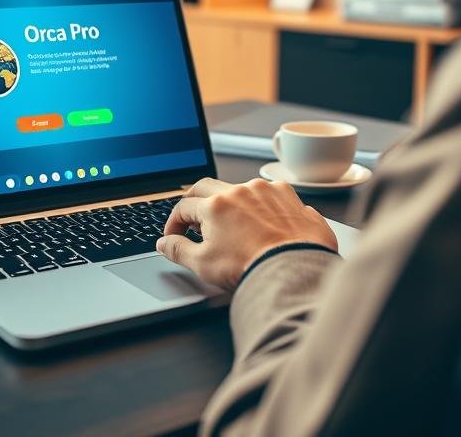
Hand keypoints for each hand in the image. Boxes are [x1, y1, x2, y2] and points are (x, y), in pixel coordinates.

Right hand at [155, 177, 337, 290]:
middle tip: (193, 219)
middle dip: (194, 202)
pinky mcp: (288, 196)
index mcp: (215, 205)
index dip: (174, 223)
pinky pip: (267, 194)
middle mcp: (239, 191)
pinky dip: (260, 206)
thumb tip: (164, 243)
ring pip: (239, 189)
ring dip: (230, 202)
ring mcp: (266, 191)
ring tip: (231, 224)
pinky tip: (261, 223)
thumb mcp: (203, 264)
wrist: (295, 272)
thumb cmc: (252, 268)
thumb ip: (178, 250)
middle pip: (206, 187)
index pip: (183, 207)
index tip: (175, 236)